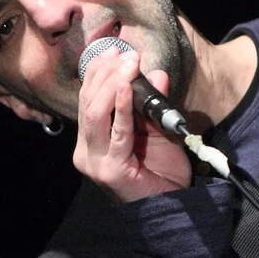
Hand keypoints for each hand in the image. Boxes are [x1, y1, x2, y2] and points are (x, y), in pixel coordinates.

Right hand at [73, 47, 191, 203]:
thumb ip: (152, 103)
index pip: (86, 99)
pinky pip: (116, 132)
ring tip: (129, 66)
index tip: (117, 51)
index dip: (98, 72)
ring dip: (113, 85)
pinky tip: (125, 89)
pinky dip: (120, 108)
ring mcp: (94, 161)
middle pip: (87, 102)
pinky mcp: (109, 169)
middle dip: (106, 74)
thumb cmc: (161, 170)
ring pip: (94, 113)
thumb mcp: (156, 129)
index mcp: (91, 140)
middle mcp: (85, 150)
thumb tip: (156, 72)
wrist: (173, 206)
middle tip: (127, 56)